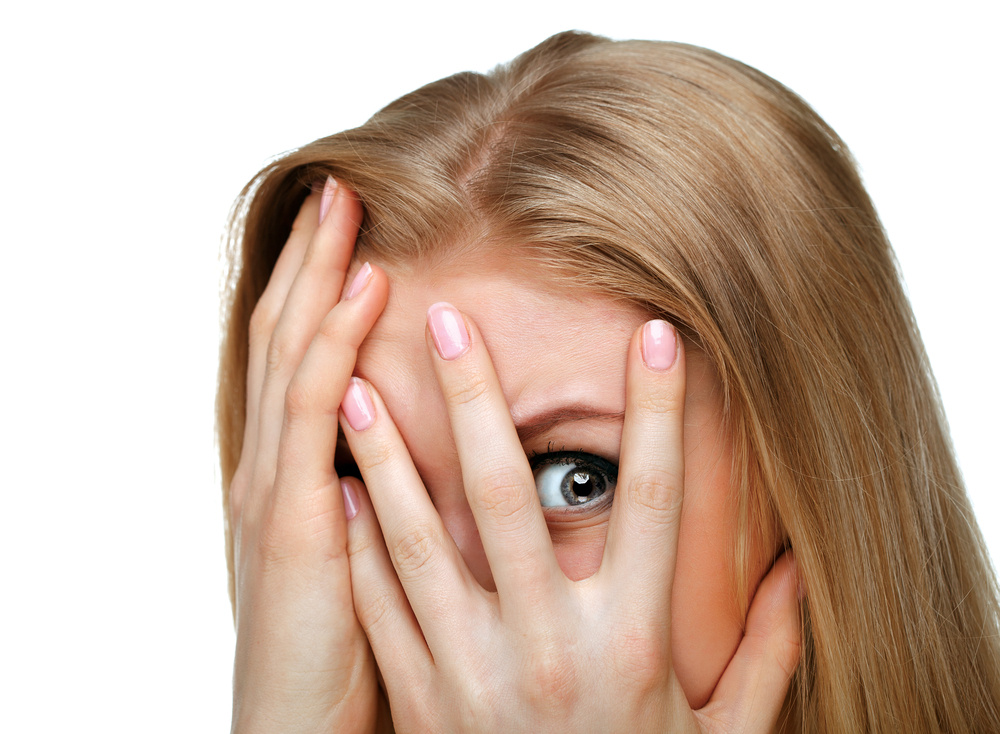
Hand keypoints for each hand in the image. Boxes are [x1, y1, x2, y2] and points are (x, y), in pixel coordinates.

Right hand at [229, 178, 389, 732]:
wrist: (301, 732)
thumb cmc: (348, 651)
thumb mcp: (368, 557)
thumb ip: (388, 499)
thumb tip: (428, 457)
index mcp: (296, 474)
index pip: (306, 360)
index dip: (324, 290)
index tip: (360, 231)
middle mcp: (275, 468)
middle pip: (290, 339)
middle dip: (314, 261)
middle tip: (344, 189)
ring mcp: (274, 489)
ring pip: (293, 358)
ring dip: (320, 277)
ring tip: (347, 211)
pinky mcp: (288, 523)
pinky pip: (313, 414)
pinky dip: (333, 344)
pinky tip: (362, 294)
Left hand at [340, 305, 801, 730]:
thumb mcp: (724, 732)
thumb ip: (766, 652)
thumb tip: (800, 570)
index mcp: (632, 641)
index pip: (650, 502)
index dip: (656, 413)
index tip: (653, 333)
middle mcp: (547, 647)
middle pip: (508, 497)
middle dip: (476, 399)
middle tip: (445, 317)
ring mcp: (473, 674)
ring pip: (419, 543)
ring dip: (387, 458)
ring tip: (355, 384)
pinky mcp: (423, 702)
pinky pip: (382, 608)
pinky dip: (356, 544)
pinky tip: (335, 485)